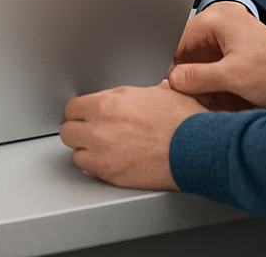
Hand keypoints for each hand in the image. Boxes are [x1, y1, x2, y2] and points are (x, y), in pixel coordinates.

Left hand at [60, 81, 206, 189]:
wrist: (197, 147)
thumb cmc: (183, 120)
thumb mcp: (157, 91)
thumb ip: (133, 94)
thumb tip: (131, 94)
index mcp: (110, 102)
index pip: (73, 107)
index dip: (79, 112)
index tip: (84, 115)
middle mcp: (101, 126)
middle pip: (68, 130)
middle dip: (78, 130)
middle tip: (89, 131)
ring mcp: (104, 152)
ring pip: (75, 152)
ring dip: (85, 149)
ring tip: (100, 147)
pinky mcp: (111, 174)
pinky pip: (88, 170)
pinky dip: (95, 166)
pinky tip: (108, 160)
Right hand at [169, 2, 265, 109]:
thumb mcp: (233, 77)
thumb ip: (199, 78)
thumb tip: (174, 79)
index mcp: (219, 19)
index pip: (180, 38)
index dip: (172, 63)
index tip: (170, 84)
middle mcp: (222, 22)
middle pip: (189, 50)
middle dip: (190, 75)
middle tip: (193, 97)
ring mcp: (228, 34)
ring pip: (199, 59)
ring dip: (201, 80)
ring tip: (212, 98)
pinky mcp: (233, 47)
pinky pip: (211, 63)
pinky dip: (212, 81)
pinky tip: (220, 95)